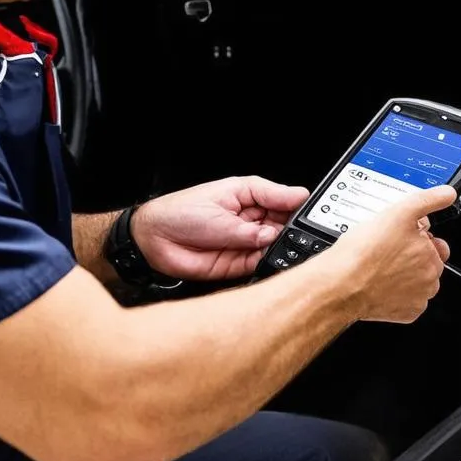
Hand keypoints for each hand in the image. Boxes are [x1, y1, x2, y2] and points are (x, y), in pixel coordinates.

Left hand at [132, 177, 309, 279]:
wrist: (152, 240)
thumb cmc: (179, 212)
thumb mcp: (218, 209)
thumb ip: (249, 226)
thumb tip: (276, 232)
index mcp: (249, 196)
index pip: (282, 198)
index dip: (296, 203)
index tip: (308, 209)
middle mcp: (251, 219)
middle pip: (284, 223)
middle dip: (293, 228)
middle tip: (296, 232)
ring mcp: (246, 241)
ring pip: (276, 245)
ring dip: (280, 248)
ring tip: (277, 247)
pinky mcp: (239, 263)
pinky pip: (261, 264)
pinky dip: (268, 264)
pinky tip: (267, 259)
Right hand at [327, 185, 455, 323]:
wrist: (342, 285)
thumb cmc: (364, 253)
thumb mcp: (398, 212)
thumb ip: (427, 201)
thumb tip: (447, 194)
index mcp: (431, 253)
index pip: (433, 242)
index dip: (415, 237)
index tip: (399, 238)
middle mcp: (430, 278)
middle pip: (426, 263)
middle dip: (411, 256)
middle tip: (387, 252)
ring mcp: (419, 298)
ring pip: (417, 282)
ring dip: (405, 275)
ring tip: (382, 267)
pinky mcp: (407, 314)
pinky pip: (407, 302)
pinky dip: (398, 295)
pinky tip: (382, 284)